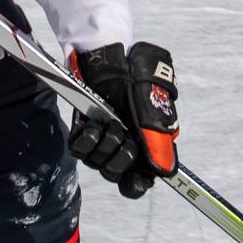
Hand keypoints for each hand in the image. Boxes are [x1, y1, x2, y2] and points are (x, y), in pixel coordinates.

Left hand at [67, 42, 178, 197]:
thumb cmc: (138, 79)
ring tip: (110, 120)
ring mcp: (101, 139)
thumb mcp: (153, 108)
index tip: (136, 179)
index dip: (136, 183)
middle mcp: (122, 146)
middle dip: (120, 156)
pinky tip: (94, 122)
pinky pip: (79, 150)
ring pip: (97, 164)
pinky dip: (86, 138)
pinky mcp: (83, 130)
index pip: (138, 182)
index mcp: (145, 146)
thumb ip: (157, 141)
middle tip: (124, 133)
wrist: (112, 59)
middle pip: (116, 174)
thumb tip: (163, 172)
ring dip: (104, 142)